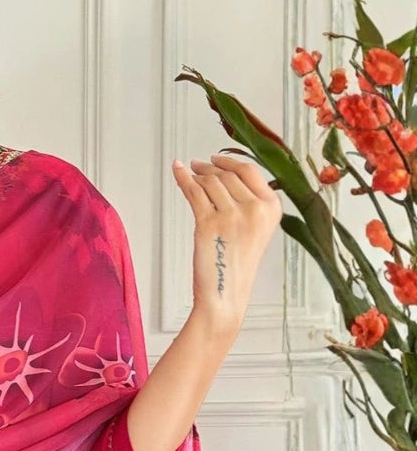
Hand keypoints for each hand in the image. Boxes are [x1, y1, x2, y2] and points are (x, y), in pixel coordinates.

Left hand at [172, 152, 282, 331]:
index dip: (230, 162)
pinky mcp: (207, 223)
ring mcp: (230, 215)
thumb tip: (225, 179)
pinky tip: (178, 170)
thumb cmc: (236, 265)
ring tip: (191, 172)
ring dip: (197, 174)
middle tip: (199, 165)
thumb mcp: (256, 230)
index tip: (216, 159)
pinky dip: (182, 178)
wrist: (225, 292)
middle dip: (210, 168)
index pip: (250, 172)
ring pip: (209, 182)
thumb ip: (250, 204)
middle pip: (227, 175)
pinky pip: (193, 192)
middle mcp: (254, 209)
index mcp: (272, 208)